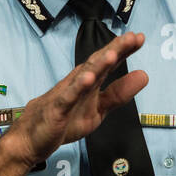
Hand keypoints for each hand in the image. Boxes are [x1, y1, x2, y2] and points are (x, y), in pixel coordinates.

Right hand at [2, 32, 147, 166]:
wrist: (31, 138)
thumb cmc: (65, 119)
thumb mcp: (99, 109)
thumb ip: (119, 93)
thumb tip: (145, 76)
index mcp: (89, 81)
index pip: (108, 63)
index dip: (123, 50)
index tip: (139, 37)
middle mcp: (78, 82)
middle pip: (97, 63)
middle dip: (114, 49)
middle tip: (131, 37)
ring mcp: (66, 94)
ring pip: (83, 76)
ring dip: (98, 64)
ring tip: (113, 53)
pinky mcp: (57, 110)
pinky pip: (68, 97)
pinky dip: (77, 88)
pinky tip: (88, 79)